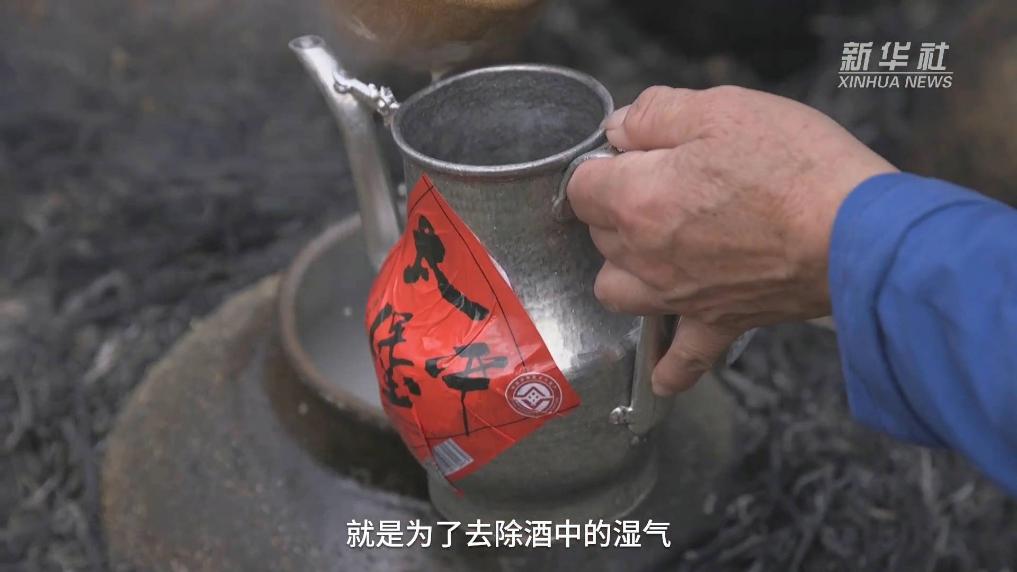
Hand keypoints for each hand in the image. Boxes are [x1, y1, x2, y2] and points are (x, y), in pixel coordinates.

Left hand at [566, 85, 895, 394]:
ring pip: (616, 290)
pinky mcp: (719, 323)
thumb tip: (620, 128)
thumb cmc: (795, 168)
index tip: (633, 153)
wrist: (858, 232)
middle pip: (599, 234)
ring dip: (624, 269)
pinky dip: (668, 368)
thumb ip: (655, 114)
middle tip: (663, 183)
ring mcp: (679, 296)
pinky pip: (681, 361)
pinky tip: (661, 374)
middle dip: (618, 205)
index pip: (580, 186)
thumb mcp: (721, 109)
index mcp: (638, 200)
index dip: (603, 163)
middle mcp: (646, 256)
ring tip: (652, 248)